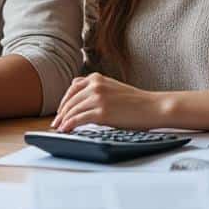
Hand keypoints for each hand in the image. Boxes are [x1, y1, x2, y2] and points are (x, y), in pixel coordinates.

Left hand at [51, 72, 165, 131]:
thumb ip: (96, 88)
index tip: (61, 111)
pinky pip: (78, 119)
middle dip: (61, 113)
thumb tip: (78, 95)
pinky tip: (66, 130)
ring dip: (63, 120)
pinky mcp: (101, 112)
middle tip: (56, 123)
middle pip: (70, 100)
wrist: (152, 107)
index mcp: (97, 78)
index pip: (72, 89)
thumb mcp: (113, 87)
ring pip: (72, 110)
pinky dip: (69, 125)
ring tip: (60, 129)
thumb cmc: (136, 101)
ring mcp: (97, 98)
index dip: (64, 101)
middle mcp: (95, 85)